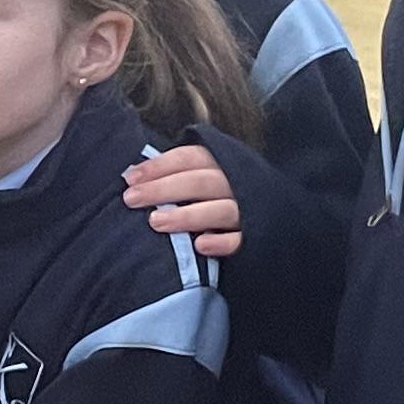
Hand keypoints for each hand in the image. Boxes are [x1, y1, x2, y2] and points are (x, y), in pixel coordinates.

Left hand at [122, 142, 245, 259]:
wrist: (273, 218)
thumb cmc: (224, 196)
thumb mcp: (207, 176)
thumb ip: (179, 175)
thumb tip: (134, 178)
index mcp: (223, 162)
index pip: (190, 158)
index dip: (159, 166)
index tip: (130, 178)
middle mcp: (237, 183)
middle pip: (201, 181)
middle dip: (163, 189)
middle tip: (132, 199)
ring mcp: (249, 210)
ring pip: (220, 210)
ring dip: (187, 215)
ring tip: (155, 222)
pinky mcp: (257, 238)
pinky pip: (241, 240)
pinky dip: (221, 242)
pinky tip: (200, 245)